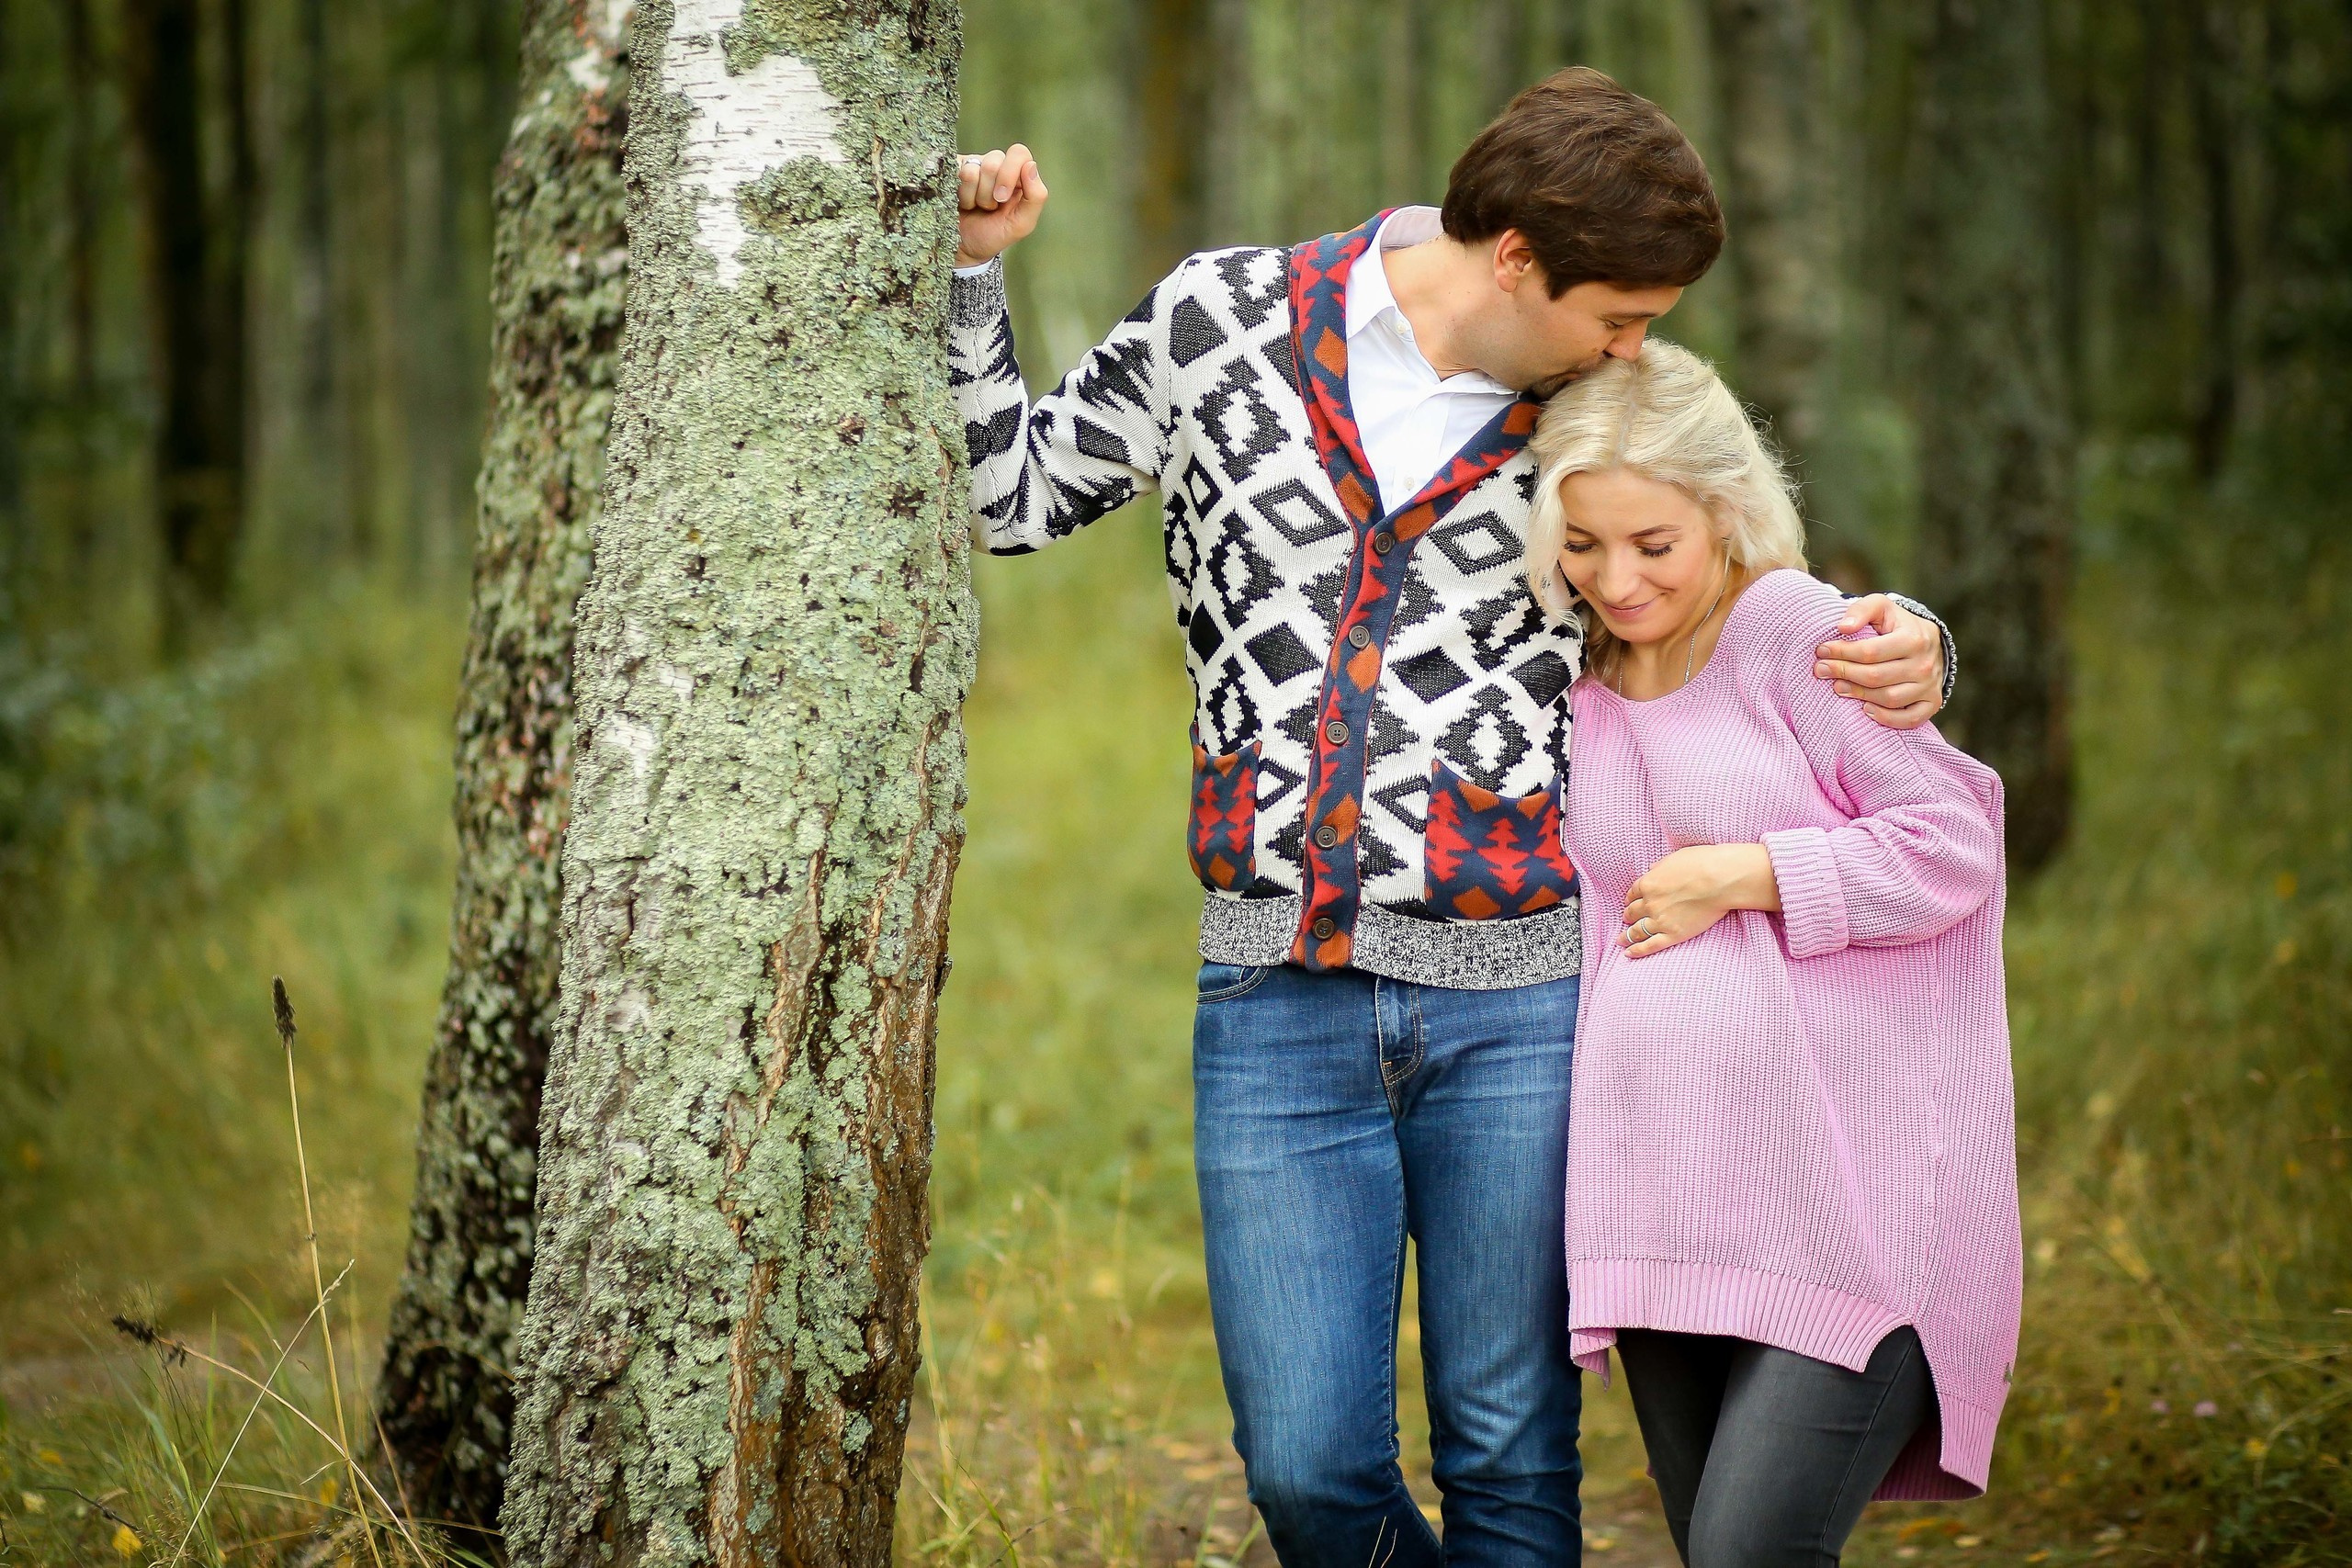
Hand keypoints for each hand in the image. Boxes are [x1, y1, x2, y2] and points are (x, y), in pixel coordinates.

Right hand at [955, 144, 1047, 267]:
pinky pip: (958, 172)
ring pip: (974, 169)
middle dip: (990, 192)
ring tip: (975, 206)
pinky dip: (962, 194)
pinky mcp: (954, 169)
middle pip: (994, 159)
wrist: (964, 248)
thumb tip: (1030, 165)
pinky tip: (962, 202)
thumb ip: (1036, 196)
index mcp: (1018, 174)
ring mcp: (974, 165)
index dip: (1009, 174)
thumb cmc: (994, 235)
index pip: (1019, 153)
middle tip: (989, 207)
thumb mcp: (1022, 223)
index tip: (1002, 198)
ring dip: (975, 196)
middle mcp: (997, 164)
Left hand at [1620, 844, 1779, 958]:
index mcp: (1648, 883)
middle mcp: (1649, 903)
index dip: (1630, 899)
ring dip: (1626, 936)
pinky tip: (1629, 953)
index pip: (1633, 894)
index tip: (1630, 903)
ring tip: (1621, 940)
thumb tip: (1652, 870)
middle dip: (1628, 916)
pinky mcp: (1673, 935)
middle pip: (1632, 912)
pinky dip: (1637, 950)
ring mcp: (1660, 920)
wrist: (1720, 880)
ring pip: (1637, 931)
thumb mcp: (1674, 858)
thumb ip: (1660, 867)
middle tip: (1626, 919)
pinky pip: (1650, 945)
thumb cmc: (1702, 864)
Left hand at [1816, 595, 1945, 730]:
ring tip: (1837, 687)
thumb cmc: (1897, 624)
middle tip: (1821, 670)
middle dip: (1844, 673)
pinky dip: (1887, 719)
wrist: (1928, 641)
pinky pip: (1910, 719)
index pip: (1870, 651)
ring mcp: (1930, 685)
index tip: (1822, 651)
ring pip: (1889, 698)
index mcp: (1914, 638)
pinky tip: (1866, 709)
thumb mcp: (1881, 607)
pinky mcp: (1932, 702)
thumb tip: (1842, 627)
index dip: (1842, 652)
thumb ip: (1861, 610)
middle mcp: (1925, 664)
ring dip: (1859, 695)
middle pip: (1876, 676)